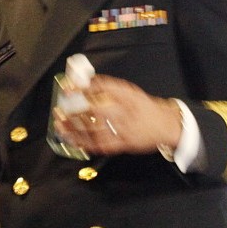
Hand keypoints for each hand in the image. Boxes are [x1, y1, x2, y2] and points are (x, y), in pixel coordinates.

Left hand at [51, 75, 180, 156]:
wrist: (167, 125)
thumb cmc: (145, 108)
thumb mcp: (131, 92)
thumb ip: (109, 87)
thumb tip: (85, 82)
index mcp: (130, 96)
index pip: (105, 88)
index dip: (84, 88)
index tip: (69, 87)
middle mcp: (128, 112)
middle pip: (99, 109)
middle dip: (77, 108)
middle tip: (62, 106)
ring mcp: (125, 129)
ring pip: (96, 129)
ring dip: (75, 127)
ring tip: (60, 123)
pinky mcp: (124, 144)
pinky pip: (101, 145)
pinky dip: (84, 142)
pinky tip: (72, 139)